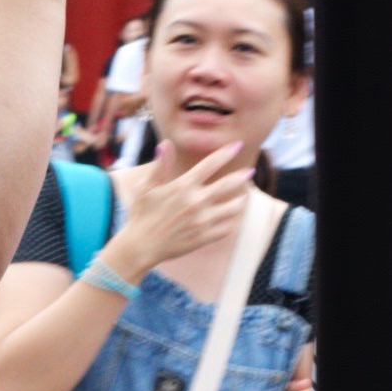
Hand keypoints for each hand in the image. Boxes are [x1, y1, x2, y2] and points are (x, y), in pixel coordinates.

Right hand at [104, 140, 252, 278]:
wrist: (140, 246)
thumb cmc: (141, 214)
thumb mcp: (146, 187)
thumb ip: (160, 165)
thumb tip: (165, 144)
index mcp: (183, 186)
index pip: (210, 164)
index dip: (226, 153)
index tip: (237, 145)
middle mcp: (196, 202)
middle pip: (227, 185)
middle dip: (241, 177)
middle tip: (251, 172)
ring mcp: (202, 221)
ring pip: (232, 208)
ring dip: (239, 201)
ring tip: (242, 197)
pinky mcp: (203, 237)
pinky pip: (226, 228)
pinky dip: (230, 222)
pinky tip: (230, 218)